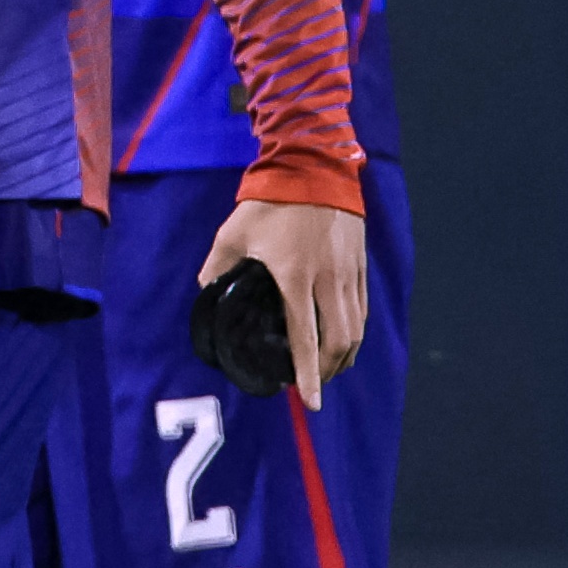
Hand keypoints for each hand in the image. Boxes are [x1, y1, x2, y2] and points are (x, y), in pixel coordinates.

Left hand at [199, 197, 373, 409]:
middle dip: (327, 371)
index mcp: (294, 277)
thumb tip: (205, 293)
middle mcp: (327, 280)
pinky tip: (341, 339)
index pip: (304, 338)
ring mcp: (348, 273)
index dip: (307, 374)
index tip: (310, 401)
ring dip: (344, 356)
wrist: (312, 166)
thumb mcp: (232, 233)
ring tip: (326, 369)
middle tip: (312, 385)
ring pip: (356, 329)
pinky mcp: (359, 264)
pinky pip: (361, 309)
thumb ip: (217, 267)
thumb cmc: (269, 201)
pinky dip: (354, 331)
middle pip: (339, 342)